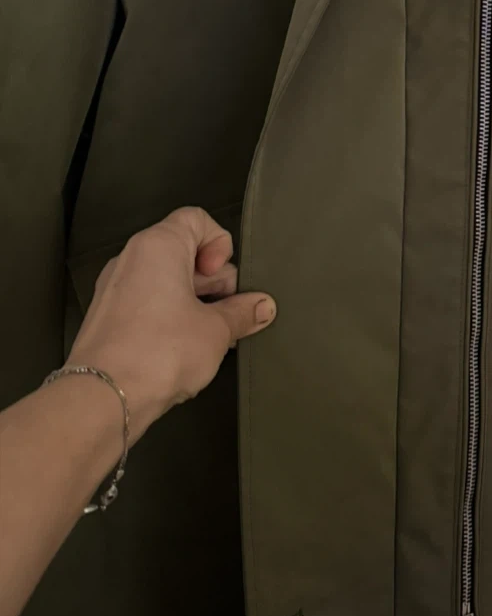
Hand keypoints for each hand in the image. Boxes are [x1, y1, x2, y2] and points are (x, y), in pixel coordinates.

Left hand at [66, 206, 276, 440]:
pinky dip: (170, 316)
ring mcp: (115, 288)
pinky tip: (184, 348)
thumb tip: (263, 306)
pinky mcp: (107, 317)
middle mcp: (131, 259)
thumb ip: (243, 312)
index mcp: (157, 246)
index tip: (222, 277)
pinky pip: (147, 302)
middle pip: (183, 250)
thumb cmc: (160, 352)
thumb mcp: (217, 330)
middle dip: (212, 280)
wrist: (104, 397)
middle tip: (225, 313)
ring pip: (165, 279)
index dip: (219, 243)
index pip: (196, 218)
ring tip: (209, 336)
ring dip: (194, 301)